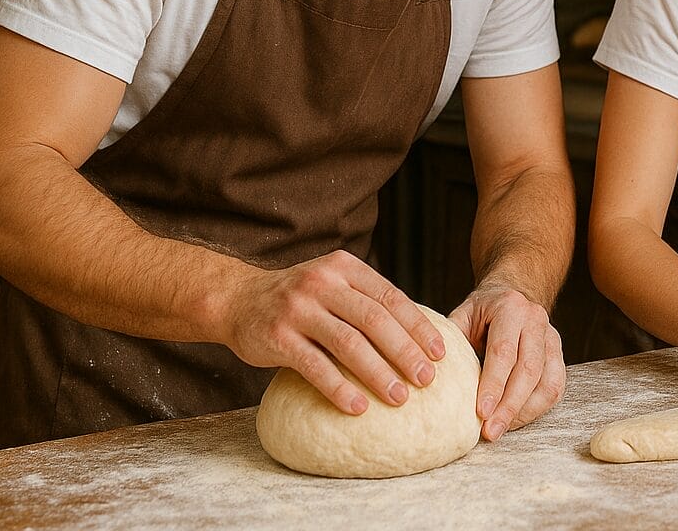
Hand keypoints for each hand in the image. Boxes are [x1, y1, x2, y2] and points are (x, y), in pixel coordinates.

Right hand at [221, 249, 445, 415]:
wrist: (237, 299)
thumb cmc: (298, 299)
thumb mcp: (332, 284)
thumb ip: (365, 301)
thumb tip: (417, 338)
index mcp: (344, 268)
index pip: (391, 297)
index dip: (418, 326)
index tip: (440, 353)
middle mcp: (323, 283)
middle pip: (374, 320)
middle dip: (405, 351)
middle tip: (427, 380)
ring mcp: (298, 309)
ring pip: (348, 343)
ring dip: (378, 373)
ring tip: (400, 398)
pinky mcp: (278, 337)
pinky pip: (315, 366)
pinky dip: (339, 388)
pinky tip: (358, 407)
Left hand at [448, 286, 564, 440]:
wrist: (512, 295)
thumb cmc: (482, 311)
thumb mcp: (462, 316)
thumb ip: (454, 341)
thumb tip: (436, 375)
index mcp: (510, 308)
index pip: (503, 351)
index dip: (493, 384)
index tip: (481, 412)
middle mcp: (536, 320)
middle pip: (529, 370)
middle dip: (510, 406)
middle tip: (491, 431)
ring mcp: (551, 337)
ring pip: (548, 382)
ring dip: (525, 412)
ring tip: (502, 429)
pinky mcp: (558, 354)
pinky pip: (555, 387)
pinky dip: (537, 408)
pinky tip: (516, 420)